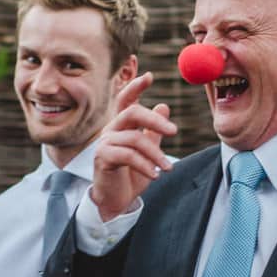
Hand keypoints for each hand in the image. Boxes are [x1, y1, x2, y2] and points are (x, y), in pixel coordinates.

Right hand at [90, 73, 175, 221]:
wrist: (116, 200)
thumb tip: (164, 106)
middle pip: (132, 112)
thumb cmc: (131, 176)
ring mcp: (105, 143)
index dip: (136, 86)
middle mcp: (111, 130)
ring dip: (155, 154)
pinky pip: (128, 156)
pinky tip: (155, 175)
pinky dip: (145, 165)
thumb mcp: (148, 152)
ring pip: (134, 138)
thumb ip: (154, 132)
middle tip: (173, 132)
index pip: (126, 100)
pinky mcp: (102, 158)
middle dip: (154, 120)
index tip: (150, 76)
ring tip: (168, 168)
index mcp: (122, 125)